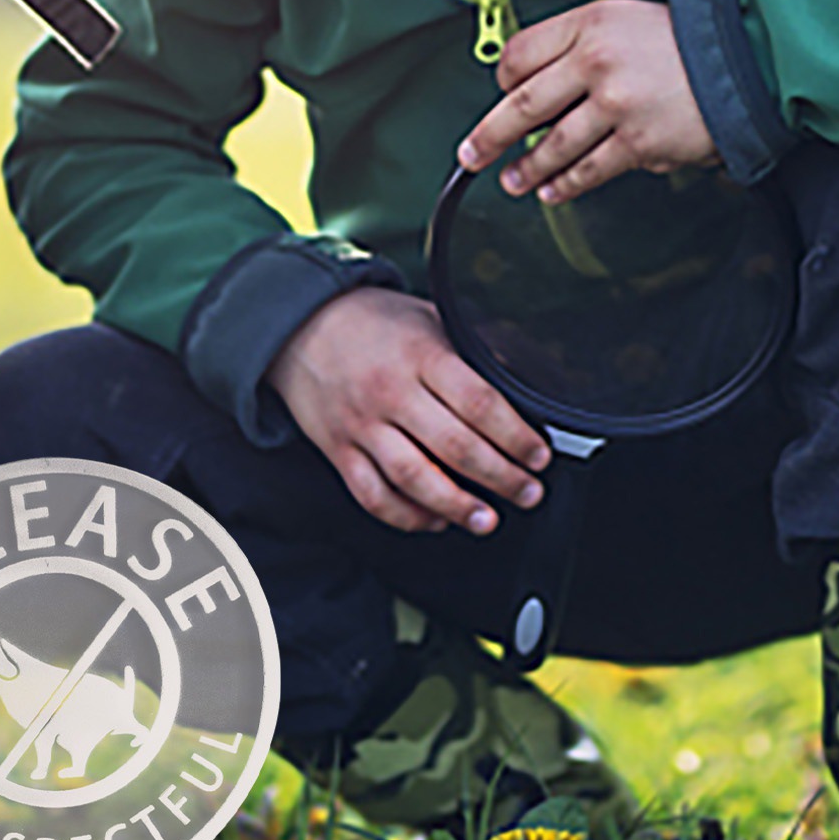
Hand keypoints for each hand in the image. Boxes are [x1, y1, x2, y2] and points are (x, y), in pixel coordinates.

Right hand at [266, 287, 549, 533]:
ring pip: (413, 478)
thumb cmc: (372, 324)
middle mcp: (390, 392)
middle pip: (454, 447)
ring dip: (456, 506)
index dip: (516, 437)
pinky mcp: (338, 450)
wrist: (299, 327)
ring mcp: (361, 425)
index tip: (539, 456)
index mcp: (420, 355)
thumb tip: (528, 378)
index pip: (479, 404)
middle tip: (528, 492)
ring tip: (487, 520)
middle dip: (501, 477)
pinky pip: (372, 495)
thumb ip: (474, 348)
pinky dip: (405, 515)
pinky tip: (433, 520)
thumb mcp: (429, 318)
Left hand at [457, 0, 718, 204]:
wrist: (751, 57)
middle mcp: (596, 61)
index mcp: (589, 23)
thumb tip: (533, 81)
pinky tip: (551, 192)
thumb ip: (578, 43)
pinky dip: (565, 185)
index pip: (519, 56)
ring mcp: (616, 104)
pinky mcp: (637, 141)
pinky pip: (588, 170)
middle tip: (471, 156)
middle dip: (488, 138)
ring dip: (526, 169)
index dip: (502, 82)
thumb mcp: (625, 17)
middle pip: (522, 106)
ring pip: (552, 146)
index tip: (497, 100)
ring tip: (512, 181)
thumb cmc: (686, 39)